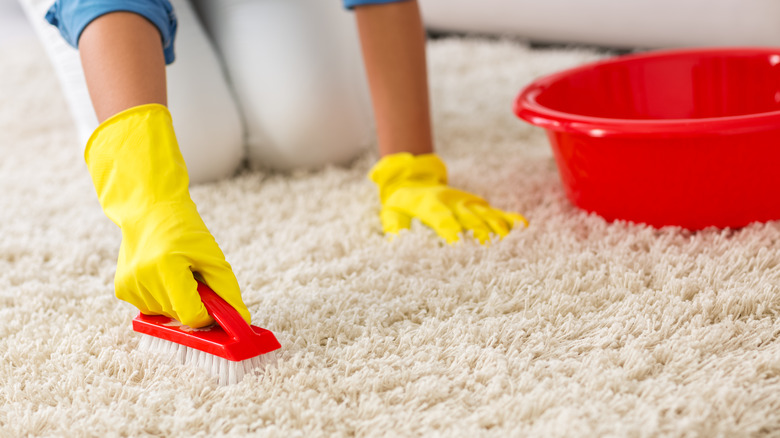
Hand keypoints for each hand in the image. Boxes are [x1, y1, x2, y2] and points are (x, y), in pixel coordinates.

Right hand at [86, 104, 249, 327]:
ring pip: (165, 315)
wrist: (150, 211)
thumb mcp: (213, 257)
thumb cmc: (185, 231)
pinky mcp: (122, 289)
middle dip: (193, 304)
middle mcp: (143, 280)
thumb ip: (228, 292)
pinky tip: (161, 275)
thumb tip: (242, 321)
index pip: (191, 316)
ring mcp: (129, 286)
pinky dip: (162, 298)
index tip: (213, 304)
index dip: (207, 315)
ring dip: (177, 301)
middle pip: (179, 317)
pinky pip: (150, 309)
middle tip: (194, 278)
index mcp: (167, 268)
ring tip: (175, 272)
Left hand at [369, 153, 527, 243]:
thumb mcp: (391, 213)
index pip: (443, 219)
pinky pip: (494, 211)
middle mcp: (452, 201)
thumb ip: (393, 227)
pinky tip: (522, 227)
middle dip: (480, 234)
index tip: (459, 246)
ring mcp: (466, 201)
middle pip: (469, 218)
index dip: (451, 232)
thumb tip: (395, 242)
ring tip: (509, 242)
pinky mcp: (475, 203)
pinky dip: (508, 219)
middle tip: (490, 251)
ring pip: (485, 214)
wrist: (414, 178)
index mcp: (430, 204)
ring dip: (497, 228)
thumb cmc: (401, 202)